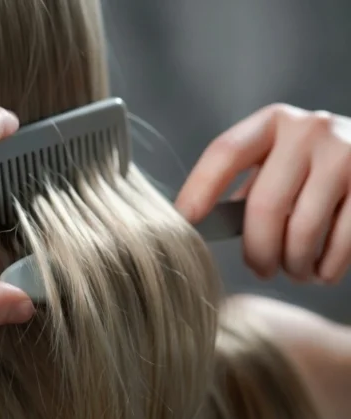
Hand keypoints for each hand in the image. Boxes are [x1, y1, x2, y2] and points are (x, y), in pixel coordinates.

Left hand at [176, 104, 350, 282]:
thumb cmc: (315, 167)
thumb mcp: (281, 159)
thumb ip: (250, 184)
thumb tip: (201, 225)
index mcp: (273, 122)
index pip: (225, 153)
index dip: (200, 190)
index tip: (183, 222)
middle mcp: (309, 131)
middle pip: (265, 204)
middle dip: (257, 249)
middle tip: (259, 269)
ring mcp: (346, 155)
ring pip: (303, 229)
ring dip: (293, 264)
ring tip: (292, 271)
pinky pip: (342, 243)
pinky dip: (326, 268)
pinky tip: (320, 271)